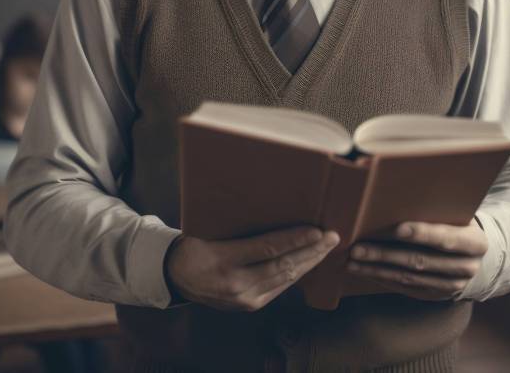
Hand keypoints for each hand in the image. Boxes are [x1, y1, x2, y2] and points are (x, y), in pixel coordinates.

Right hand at [165, 225, 339, 311]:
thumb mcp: (211, 229)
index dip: (296, 239)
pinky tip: (310, 261)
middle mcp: (236, 283)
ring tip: (328, 247)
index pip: (268, 248)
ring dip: (310, 262)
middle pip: (283, 266)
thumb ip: (240, 224)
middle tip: (334, 236)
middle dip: (313, 251)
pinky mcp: (250, 305)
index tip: (318, 229)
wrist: (175, 276)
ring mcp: (245, 299)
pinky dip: (298, 273)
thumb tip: (274, 204)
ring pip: (286, 278)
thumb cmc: (195, 242)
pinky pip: (280, 287)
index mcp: (224, 259)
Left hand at [346, 218, 486, 300]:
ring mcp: (452, 286)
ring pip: (409, 278)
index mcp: (474, 242)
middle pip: (420, 261)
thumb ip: (435, 207)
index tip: (397, 229)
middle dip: (385, 255)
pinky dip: (383, 279)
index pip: (446, 238)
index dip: (422, 233)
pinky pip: (406, 288)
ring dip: (377, 270)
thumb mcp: (456, 212)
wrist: (473, 253)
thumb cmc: (456, 220)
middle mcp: (466, 267)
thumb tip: (397, 192)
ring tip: (352, 261)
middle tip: (358, 248)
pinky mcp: (436, 295)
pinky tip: (364, 270)